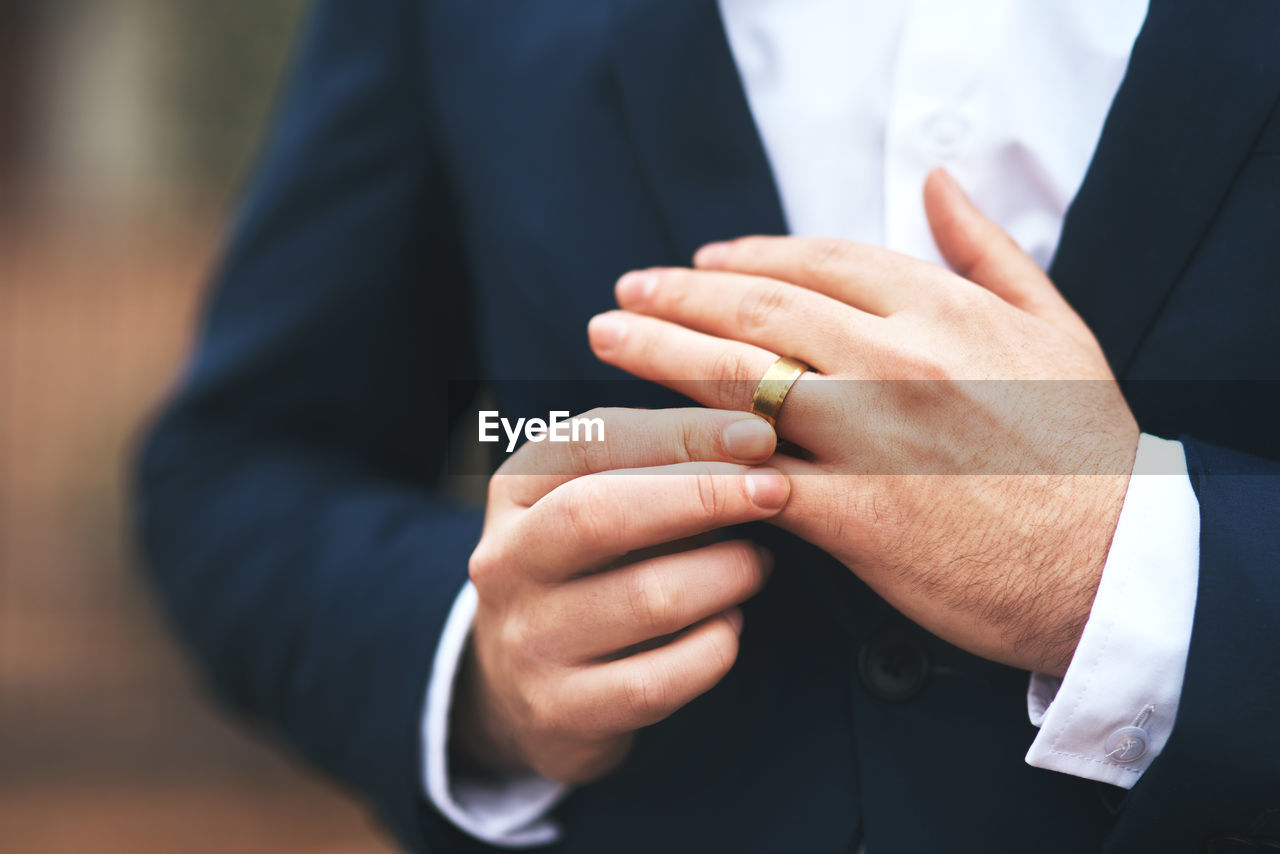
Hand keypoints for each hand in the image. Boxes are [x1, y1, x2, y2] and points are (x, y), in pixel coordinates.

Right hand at [454, 408, 788, 783]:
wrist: (517, 691)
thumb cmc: (583, 570)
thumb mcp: (589, 501)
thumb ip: (655, 464)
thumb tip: (754, 442)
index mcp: (513, 492)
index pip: (593, 441)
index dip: (681, 434)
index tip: (758, 435)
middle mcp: (505, 563)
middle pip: (602, 512)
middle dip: (703, 494)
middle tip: (774, 491)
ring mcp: (528, 642)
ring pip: (646, 598)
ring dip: (725, 573)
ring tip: (756, 564)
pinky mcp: (561, 712)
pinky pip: (659, 679)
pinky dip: (713, 647)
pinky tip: (728, 627)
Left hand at [588, 169, 1139, 675]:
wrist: (1109, 569)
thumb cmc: (1085, 450)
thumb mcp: (1055, 327)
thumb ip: (987, 250)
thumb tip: (937, 181)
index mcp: (942, 311)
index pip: (818, 262)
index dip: (747, 257)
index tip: (698, 262)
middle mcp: (896, 362)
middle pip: (760, 311)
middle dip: (678, 295)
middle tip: (625, 291)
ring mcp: (869, 437)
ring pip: (740, 383)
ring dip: (661, 355)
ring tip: (610, 339)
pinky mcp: (852, 515)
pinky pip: (749, 477)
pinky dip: (694, 461)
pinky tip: (647, 449)